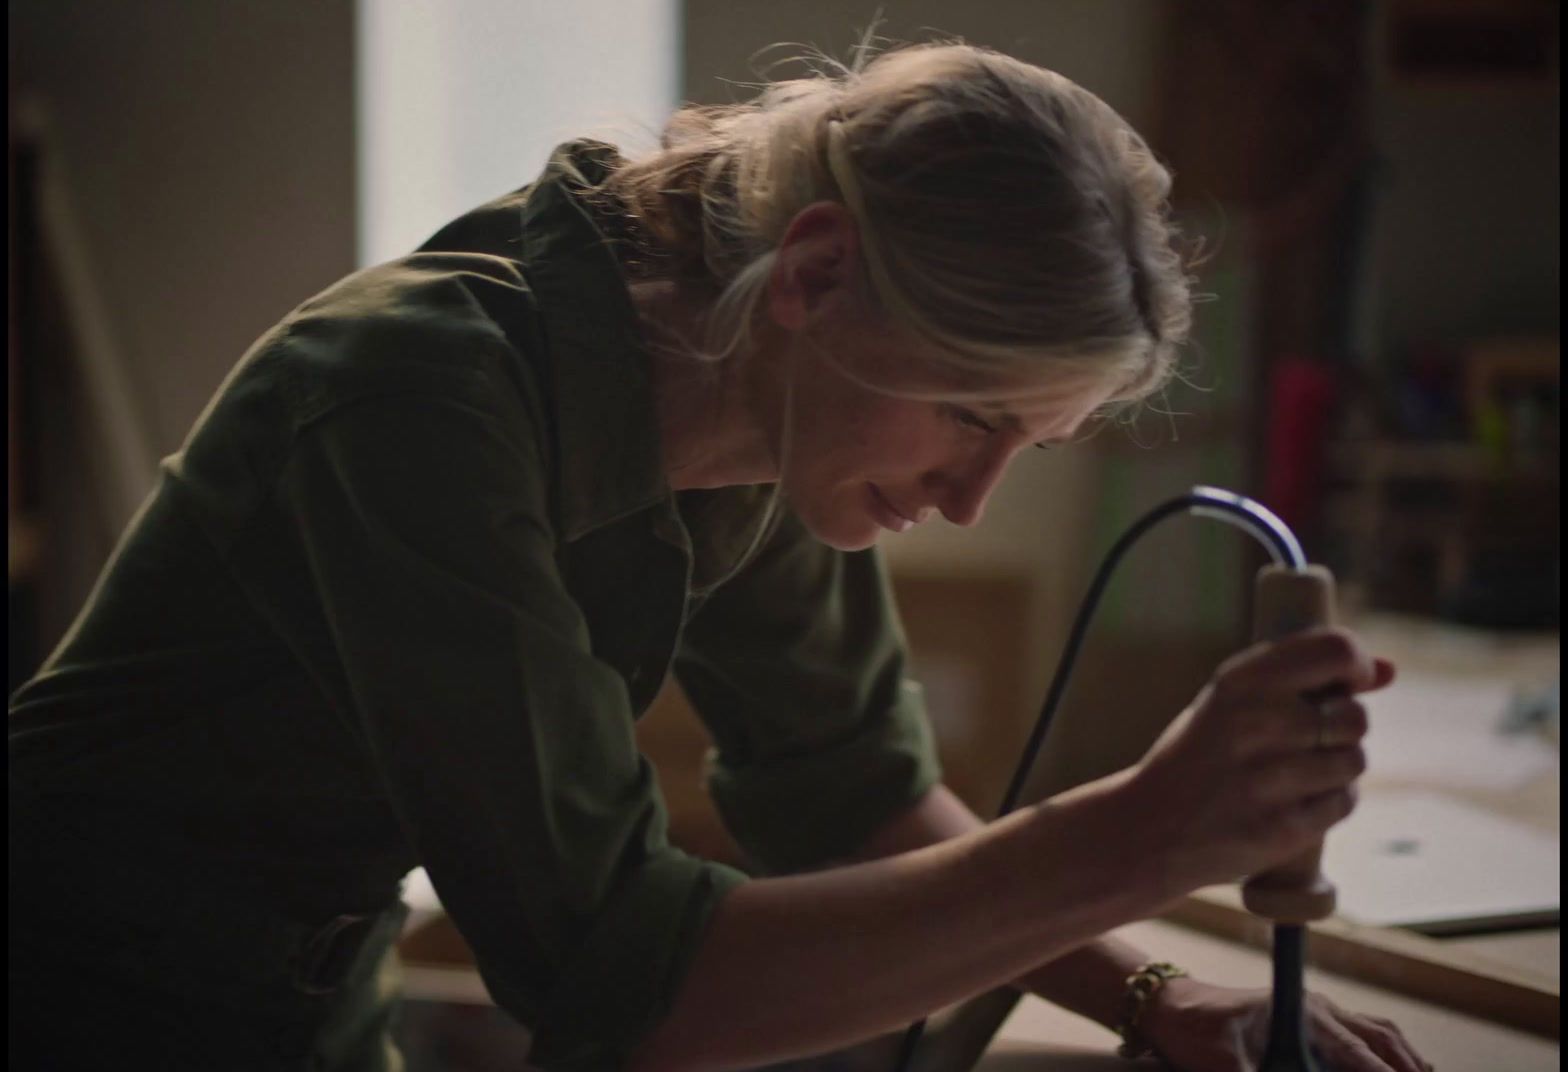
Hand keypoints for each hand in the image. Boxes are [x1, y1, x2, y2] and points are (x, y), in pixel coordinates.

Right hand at [1124, 628, 1396, 898]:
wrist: (1148, 829)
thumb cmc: (1197, 758)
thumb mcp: (1228, 702)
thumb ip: (1301, 679)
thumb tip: (1390, 671)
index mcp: (1241, 681)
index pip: (1337, 650)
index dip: (1357, 664)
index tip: (1350, 681)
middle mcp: (1258, 723)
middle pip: (1355, 714)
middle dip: (1343, 729)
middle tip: (1306, 741)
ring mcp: (1271, 778)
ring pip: (1355, 761)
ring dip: (1336, 769)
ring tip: (1293, 775)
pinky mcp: (1284, 827)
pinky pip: (1344, 802)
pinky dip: (1329, 804)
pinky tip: (1292, 803)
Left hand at [1140, 976, 1432, 1071]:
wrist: (1172, 1007)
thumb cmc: (1195, 1032)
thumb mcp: (1221, 1067)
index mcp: (1303, 1014)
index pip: (1358, 1052)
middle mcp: (1319, 1009)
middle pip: (1382, 1039)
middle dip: (1409, 1069)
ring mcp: (1320, 1013)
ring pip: (1380, 1034)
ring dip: (1405, 1060)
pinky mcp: (1314, 1024)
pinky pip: (1366, 1035)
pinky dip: (1388, 1054)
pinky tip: (1404, 1068)